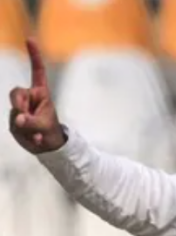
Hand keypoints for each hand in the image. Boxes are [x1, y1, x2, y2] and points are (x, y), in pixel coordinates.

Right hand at [8, 38, 65, 153]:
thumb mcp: (45, 126)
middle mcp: (29, 98)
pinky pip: (14, 126)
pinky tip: (35, 139)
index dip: (34, 56)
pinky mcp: (14, 120)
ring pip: (14, 113)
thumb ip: (31, 122)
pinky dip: (25, 135)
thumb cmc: (51, 132)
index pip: (37, 72)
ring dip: (26, 126)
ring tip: (38, 133)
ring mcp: (20, 109)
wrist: (48, 147)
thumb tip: (18, 119)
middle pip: (15, 94)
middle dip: (19, 105)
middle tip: (27, 118)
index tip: (30, 39)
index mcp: (41, 93)